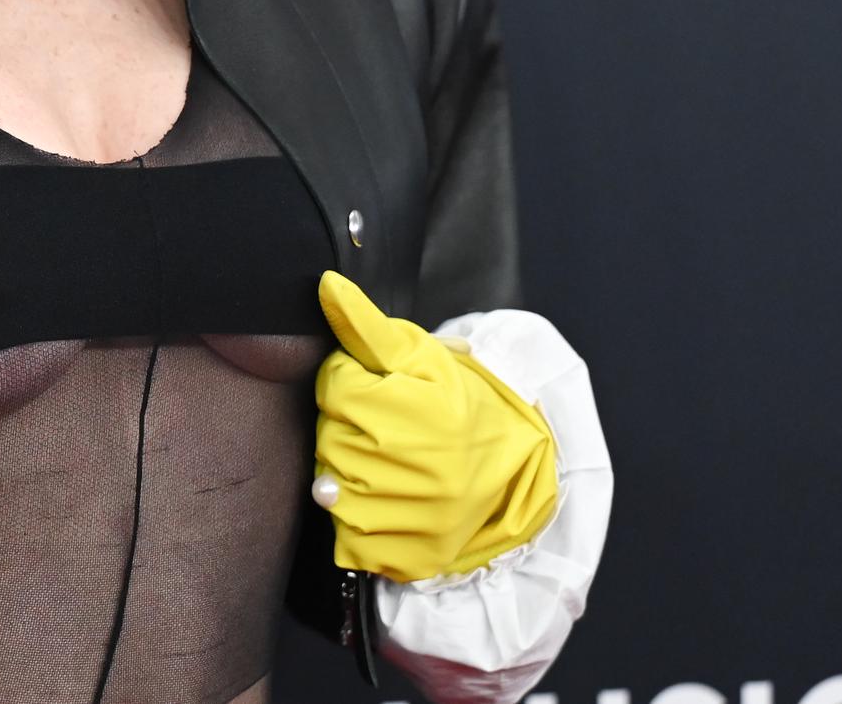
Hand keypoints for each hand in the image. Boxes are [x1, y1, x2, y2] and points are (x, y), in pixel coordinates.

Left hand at [310, 271, 558, 581]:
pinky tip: (379, 497)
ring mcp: (422, 519)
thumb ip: (367, 326)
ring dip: (344, 471)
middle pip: (329, 439)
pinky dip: (354, 520)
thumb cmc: (461, 399)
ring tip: (379, 459)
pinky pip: (353, 539)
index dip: (347, 382)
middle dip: (343, 425)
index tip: (372, 387)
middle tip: (378, 424)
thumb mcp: (421, 354)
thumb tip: (326, 287)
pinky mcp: (418, 554)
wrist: (516, 461)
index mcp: (422, 413)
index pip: (335, 390)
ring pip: (334, 490)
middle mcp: (423, 470)